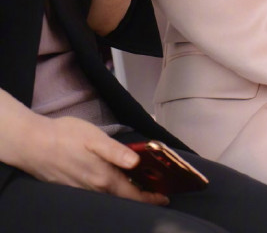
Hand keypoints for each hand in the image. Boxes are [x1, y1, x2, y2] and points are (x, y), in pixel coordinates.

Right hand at [14, 115, 167, 205]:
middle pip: (122, 198)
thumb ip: (116, 152)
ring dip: (125, 193)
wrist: (33, 144)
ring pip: (110, 197)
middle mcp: (94, 189)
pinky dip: (110, 190)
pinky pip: (97, 194)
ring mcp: (82, 191)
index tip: (164, 197)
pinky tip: (112, 179)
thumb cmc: (65, 136)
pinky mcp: (73, 188)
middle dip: (140, 196)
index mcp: (103, 178)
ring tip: (139, 183)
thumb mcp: (95, 138)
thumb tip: (137, 161)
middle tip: (156, 189)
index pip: (132, 195)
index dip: (150, 197)